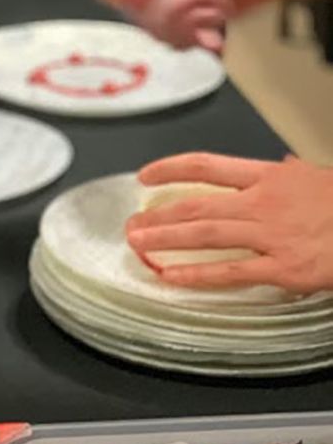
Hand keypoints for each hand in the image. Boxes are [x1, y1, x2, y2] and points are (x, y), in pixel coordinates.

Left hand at [126, 152, 332, 292]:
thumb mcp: (313, 175)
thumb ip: (286, 175)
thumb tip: (275, 168)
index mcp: (268, 176)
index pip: (206, 165)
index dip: (171, 169)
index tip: (145, 176)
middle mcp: (262, 203)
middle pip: (197, 205)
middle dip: (159, 215)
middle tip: (131, 224)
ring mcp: (271, 236)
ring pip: (206, 236)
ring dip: (166, 240)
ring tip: (139, 246)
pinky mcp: (284, 269)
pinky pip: (231, 272)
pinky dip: (197, 275)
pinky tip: (172, 277)